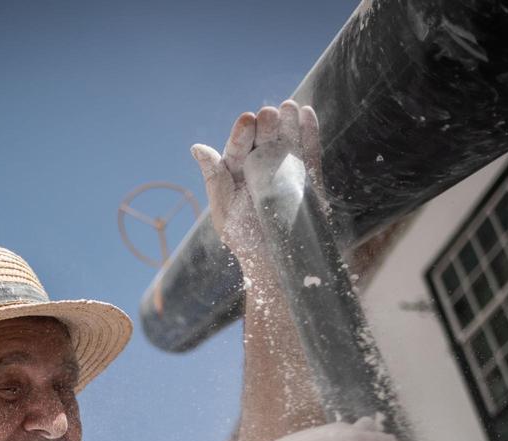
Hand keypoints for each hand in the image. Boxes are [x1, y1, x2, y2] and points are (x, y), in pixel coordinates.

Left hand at [191, 100, 324, 278]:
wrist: (277, 266)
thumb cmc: (245, 242)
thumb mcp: (224, 212)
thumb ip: (215, 180)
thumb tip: (198, 148)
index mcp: (236, 174)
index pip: (237, 148)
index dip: (241, 134)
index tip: (247, 122)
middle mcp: (259, 169)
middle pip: (263, 140)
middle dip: (266, 126)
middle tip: (269, 113)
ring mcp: (285, 172)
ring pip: (287, 142)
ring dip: (288, 124)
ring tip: (290, 106)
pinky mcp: (309, 180)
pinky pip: (309, 154)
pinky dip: (309, 134)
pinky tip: (306, 114)